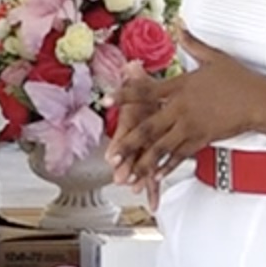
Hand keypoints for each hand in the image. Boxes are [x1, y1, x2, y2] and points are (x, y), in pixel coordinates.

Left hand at [105, 35, 265, 182]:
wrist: (260, 101)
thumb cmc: (239, 79)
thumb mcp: (214, 57)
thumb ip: (192, 43)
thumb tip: (180, 25)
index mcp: (181, 87)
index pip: (146, 91)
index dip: (124, 95)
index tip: (106, 101)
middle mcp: (182, 109)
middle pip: (149, 126)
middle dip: (128, 142)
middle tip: (112, 153)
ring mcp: (191, 127)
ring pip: (161, 147)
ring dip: (143, 161)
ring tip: (129, 173)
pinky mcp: (202, 140)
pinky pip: (180, 155)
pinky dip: (167, 166)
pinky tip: (156, 175)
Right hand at [106, 81, 166, 204]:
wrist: (141, 103)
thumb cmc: (144, 95)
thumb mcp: (142, 85)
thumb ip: (137, 79)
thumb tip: (132, 65)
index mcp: (133, 120)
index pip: (124, 134)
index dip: (118, 145)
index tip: (111, 157)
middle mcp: (137, 136)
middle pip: (130, 153)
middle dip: (126, 167)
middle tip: (122, 179)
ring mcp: (145, 148)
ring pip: (141, 166)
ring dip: (139, 179)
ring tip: (139, 192)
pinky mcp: (154, 155)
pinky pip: (155, 173)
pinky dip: (153, 187)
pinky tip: (153, 201)